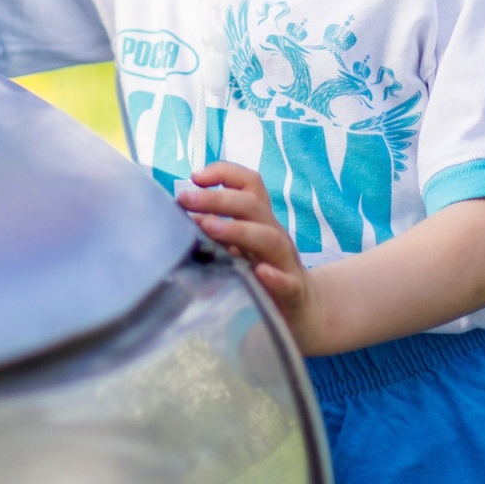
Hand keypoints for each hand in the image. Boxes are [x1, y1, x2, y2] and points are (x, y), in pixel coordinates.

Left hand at [176, 162, 329, 351]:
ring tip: (209, 227)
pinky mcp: (293, 292)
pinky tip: (259, 273)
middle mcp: (274, 234)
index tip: (195, 176)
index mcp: (259, 220)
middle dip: (218, 198)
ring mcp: (285, 262)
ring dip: (239, 229)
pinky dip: (275, 276)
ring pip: (269, 237)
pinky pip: (287, 282)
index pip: (249, 184)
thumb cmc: (262, 272)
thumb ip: (215, 229)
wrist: (302, 310)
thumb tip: (182, 217)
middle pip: (252, 205)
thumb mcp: (239, 246)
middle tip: (186, 199)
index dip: (225, 173)